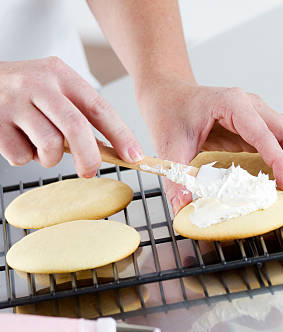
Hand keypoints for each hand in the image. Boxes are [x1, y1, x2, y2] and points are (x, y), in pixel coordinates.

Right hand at [0, 57, 142, 176]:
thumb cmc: (25, 92)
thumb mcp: (54, 90)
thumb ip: (79, 114)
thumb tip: (112, 151)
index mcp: (60, 74)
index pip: (99, 107)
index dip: (120, 135)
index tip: (134, 156)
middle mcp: (37, 85)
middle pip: (76, 127)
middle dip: (89, 156)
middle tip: (90, 171)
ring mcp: (13, 102)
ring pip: (49, 146)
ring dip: (51, 157)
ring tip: (41, 145)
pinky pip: (21, 155)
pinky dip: (24, 157)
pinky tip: (17, 139)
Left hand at [136, 78, 282, 213]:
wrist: (168, 92)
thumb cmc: (170, 112)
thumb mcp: (169, 146)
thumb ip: (176, 178)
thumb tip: (183, 208)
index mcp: (233, 104)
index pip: (266, 135)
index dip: (281, 163)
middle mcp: (253, 105)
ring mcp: (260, 112)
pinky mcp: (260, 123)